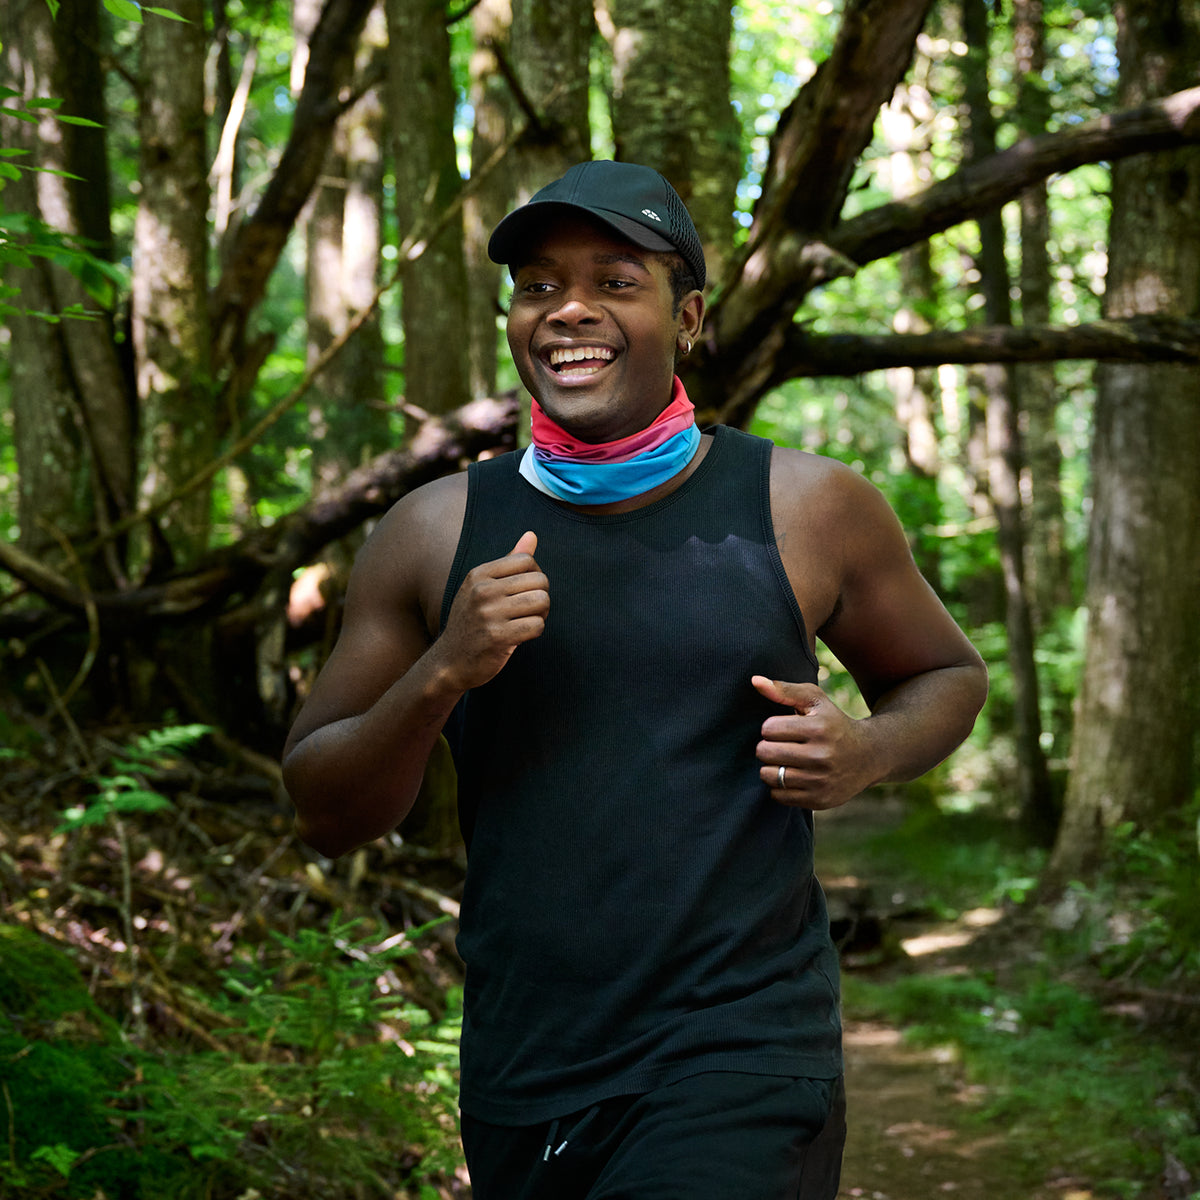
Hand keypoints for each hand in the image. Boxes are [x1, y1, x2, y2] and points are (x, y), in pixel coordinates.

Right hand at [438, 531, 548, 690]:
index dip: (535, 576)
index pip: (526, 560)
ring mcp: (489, 614)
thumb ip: (509, 562)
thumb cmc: (472, 622)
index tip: (526, 591)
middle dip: (542, 596)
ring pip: (542, 602)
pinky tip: (521, 636)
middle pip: (539, 581)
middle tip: (529, 610)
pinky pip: (537, 625)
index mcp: (479, 574)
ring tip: (527, 620)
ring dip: (541, 614)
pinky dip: (535, 631)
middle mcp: (482, 590)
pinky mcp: (498, 637)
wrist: (449, 661)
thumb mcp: (482, 587)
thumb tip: (532, 535)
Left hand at [751, 675, 880, 810]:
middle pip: (765, 752)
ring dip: (771, 767)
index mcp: (818, 728)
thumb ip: (784, 689)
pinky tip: (792, 775)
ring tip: (784, 760)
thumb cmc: (833, 722)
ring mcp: (820, 781)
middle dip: (767, 746)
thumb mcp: (815, 700)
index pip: (768, 728)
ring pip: (768, 775)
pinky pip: (778, 795)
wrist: (869, 756)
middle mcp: (821, 756)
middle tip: (780, 745)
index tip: (783, 728)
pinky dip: (778, 786)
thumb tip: (754, 681)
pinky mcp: (819, 800)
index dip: (771, 727)